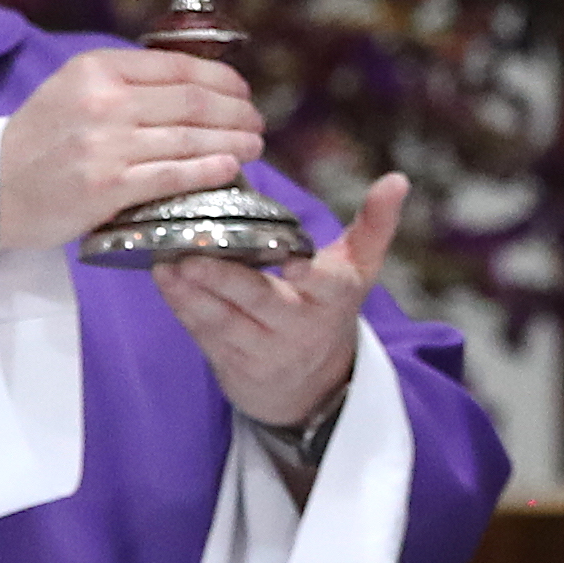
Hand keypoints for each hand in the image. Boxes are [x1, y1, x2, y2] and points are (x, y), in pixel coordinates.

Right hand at [0, 48, 264, 253]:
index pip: (179, 66)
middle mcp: (102, 101)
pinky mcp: (107, 188)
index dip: (223, 79)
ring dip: (234, 142)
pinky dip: (209, 170)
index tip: (243, 91)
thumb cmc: (39, 142)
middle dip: (237, 112)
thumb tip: (192, 82)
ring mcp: (105, 145)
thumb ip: (123, 81)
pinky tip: (230, 168)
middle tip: (256, 122)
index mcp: (96, 69)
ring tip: (254, 146)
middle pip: (193, 101)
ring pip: (190, 138)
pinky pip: (173, 175)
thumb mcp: (70, 90)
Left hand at [159, 173, 407, 438]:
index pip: (326, 285)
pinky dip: (182, 306)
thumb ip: (375, 224)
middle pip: (260, 301)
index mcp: (333, 298)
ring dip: (192, 292)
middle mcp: (299, 326)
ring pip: (224, 319)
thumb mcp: (358, 270)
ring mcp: (262, 348)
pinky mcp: (230, 361)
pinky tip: (164, 280)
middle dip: (226, 279)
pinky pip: (202, 332)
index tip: (293, 262)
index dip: (309, 274)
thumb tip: (399, 179)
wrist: (308, 382)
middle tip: (194, 252)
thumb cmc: (328, 306)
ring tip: (166, 262)